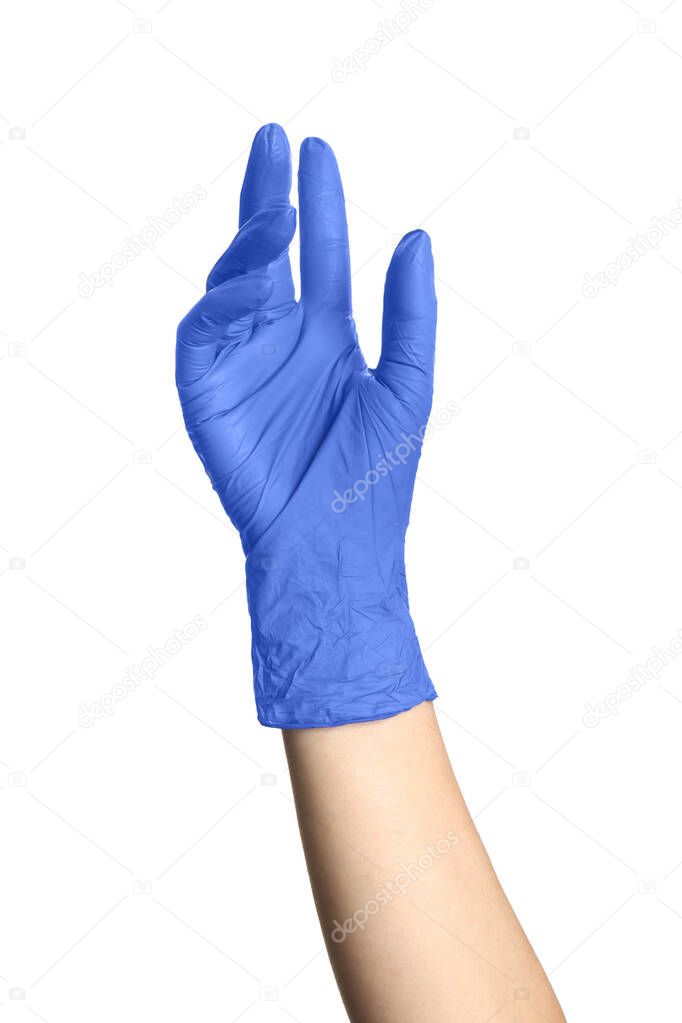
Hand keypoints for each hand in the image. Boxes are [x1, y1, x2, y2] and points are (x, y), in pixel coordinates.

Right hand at [176, 124, 436, 727]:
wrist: (334, 546)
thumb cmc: (375, 479)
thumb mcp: (407, 385)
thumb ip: (410, 314)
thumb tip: (417, 236)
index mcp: (327, 338)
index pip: (318, 257)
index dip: (319, 204)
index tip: (315, 150)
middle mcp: (280, 342)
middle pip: (266, 254)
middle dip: (267, 197)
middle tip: (273, 140)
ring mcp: (241, 363)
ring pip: (231, 284)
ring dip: (250, 244)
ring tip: (277, 213)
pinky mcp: (205, 390)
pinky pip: (203, 332)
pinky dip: (223, 301)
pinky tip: (256, 282)